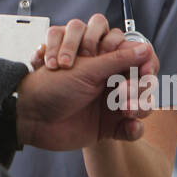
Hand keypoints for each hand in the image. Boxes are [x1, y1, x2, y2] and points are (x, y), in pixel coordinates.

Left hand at [15, 20, 153, 150]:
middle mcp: (109, 81)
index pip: (136, 57)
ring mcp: (110, 104)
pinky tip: (129, 127)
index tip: (145, 70)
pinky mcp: (109, 127)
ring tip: (124, 110)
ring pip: (142, 104)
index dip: (144, 63)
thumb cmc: (51, 86)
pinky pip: (132, 128)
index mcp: (103, 61)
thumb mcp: (86, 69)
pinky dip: (134, 129)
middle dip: (140, 86)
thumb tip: (145, 47)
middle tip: (123, 92)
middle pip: (142, 81)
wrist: (31, 118)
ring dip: (140, 106)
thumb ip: (117, 58)